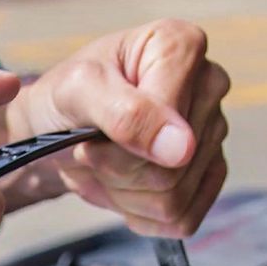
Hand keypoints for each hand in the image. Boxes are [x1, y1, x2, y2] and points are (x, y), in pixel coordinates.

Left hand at [5, 18, 229, 236]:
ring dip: (122, 193)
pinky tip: (121, 186)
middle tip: (90, 150)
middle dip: (117, 171)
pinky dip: (139, 212)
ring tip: (103, 165)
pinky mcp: (208, 173)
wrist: (54, 128)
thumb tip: (182, 149)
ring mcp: (212, 132)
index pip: (170, 129)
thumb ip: (126, 113)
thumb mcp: (77, 92)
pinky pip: (183, 218)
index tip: (88, 135)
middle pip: (173, 170)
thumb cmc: (64, 99)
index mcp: (182, 47)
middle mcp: (209, 85)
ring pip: (174, 199)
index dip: (119, 148)